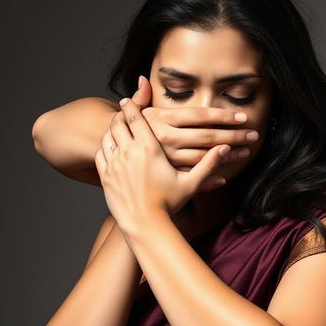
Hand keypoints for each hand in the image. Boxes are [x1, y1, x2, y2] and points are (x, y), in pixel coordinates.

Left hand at [94, 95, 234, 235]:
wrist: (145, 225)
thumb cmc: (169, 205)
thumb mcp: (191, 183)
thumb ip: (208, 164)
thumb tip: (225, 148)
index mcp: (148, 148)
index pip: (135, 117)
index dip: (131, 106)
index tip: (128, 99)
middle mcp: (128, 152)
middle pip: (118, 123)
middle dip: (119, 115)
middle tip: (121, 111)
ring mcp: (114, 164)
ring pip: (107, 136)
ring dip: (111, 130)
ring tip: (116, 127)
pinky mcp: (105, 177)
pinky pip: (100, 153)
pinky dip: (104, 147)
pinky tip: (110, 147)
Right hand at [125, 75, 258, 172]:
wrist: (113, 156)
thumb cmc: (131, 131)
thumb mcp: (136, 112)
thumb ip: (143, 97)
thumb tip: (142, 78)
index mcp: (164, 120)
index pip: (200, 115)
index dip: (223, 115)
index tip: (243, 116)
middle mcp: (167, 139)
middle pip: (208, 137)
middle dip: (234, 135)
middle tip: (254, 134)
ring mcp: (169, 159)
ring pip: (205, 157)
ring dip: (228, 156)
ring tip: (246, 152)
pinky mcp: (169, 176)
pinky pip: (193, 178)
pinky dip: (210, 178)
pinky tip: (224, 177)